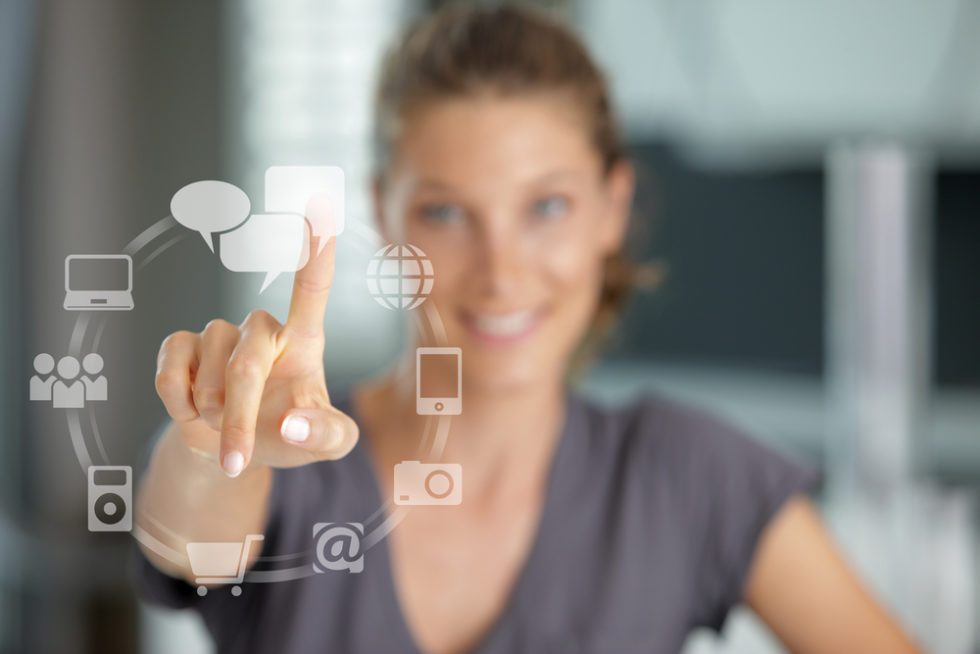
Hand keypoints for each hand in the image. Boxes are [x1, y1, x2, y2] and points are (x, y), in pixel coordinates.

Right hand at [154, 234, 357, 476]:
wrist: (238, 451)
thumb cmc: (291, 435)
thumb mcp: (328, 444)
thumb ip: (328, 436)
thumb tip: (292, 422)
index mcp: (303, 341)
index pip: (310, 289)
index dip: (315, 250)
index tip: (321, 204)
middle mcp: (262, 329)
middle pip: (246, 363)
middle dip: (238, 419)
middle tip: (238, 458)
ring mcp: (219, 334)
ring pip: (209, 375)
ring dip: (213, 415)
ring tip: (224, 420)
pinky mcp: (181, 346)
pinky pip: (170, 373)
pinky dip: (179, 404)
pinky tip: (192, 409)